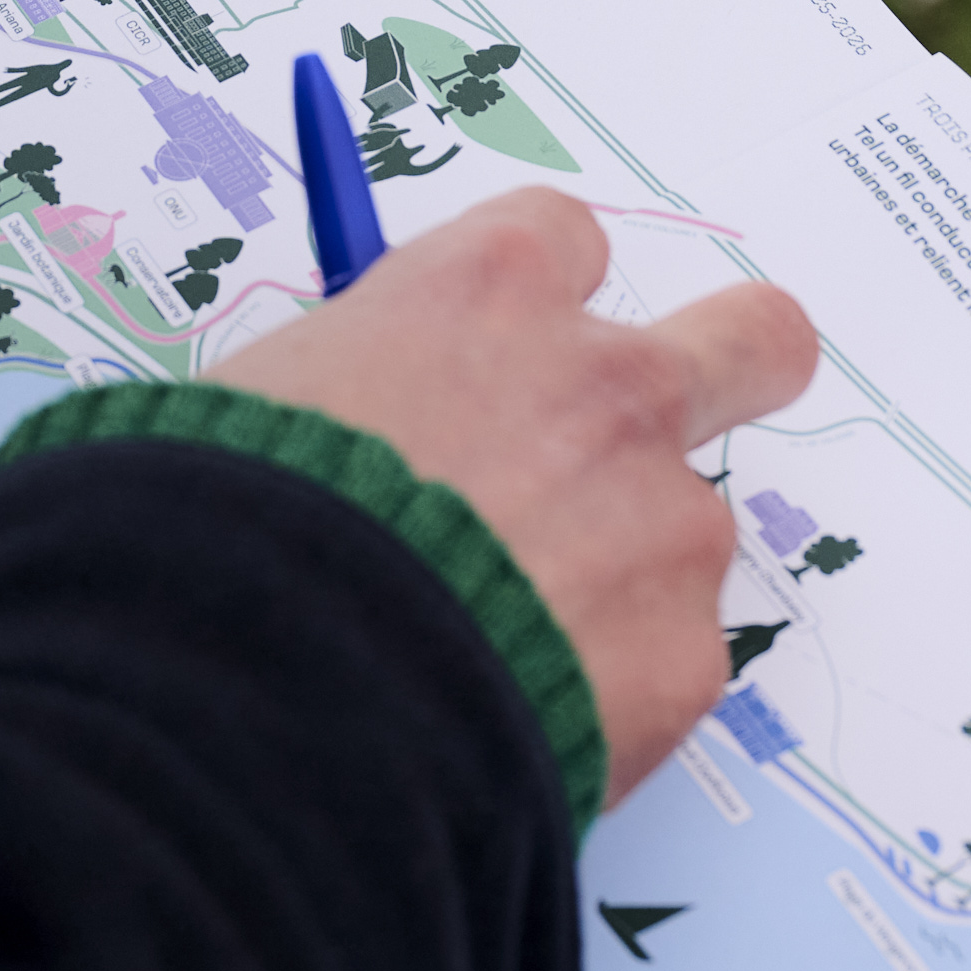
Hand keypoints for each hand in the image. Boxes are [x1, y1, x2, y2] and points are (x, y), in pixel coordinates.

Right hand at [208, 188, 814, 806]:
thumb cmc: (218, 535)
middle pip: (752, 339)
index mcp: (488, 293)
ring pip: (684, 535)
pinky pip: (662, 667)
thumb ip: (354, 387)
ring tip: (493, 656)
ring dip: (619, 581)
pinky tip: (501, 726)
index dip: (534, 313)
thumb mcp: (254, 401)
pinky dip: (601, 699)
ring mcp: (662, 521)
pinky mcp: (685, 658)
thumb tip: (362, 418)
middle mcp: (602, 387)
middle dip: (730, 377)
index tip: (499, 362)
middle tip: (646, 452)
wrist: (257, 695)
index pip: (568, 244)